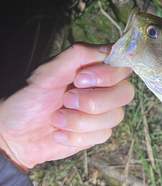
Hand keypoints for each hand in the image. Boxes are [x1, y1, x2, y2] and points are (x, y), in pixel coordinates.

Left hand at [0, 43, 133, 172]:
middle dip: (94, 101)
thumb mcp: (47, 71)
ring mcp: (101, 112)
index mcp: (93, 68)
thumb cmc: (26, 97)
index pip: (122, 66)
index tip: (80, 79)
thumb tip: (110, 49)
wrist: (12, 134)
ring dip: (81, 121)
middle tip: (66, 100)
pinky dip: (76, 136)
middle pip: (125, 93)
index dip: (108, 75)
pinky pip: (103, 135)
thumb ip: (78, 55)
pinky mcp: (96, 133)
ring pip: (115, 117)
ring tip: (56, 119)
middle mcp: (102, 88)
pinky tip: (58, 133)